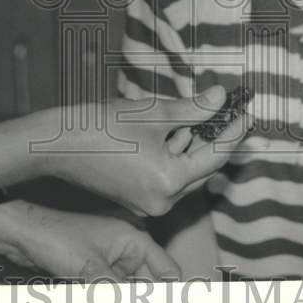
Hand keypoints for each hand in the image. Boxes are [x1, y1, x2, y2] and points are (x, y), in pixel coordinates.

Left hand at [0, 200, 180, 280]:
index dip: (172, 291)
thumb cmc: (55, 238)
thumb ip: (118, 293)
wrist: (21, 235)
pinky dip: (108, 297)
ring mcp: (109, 261)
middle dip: (146, 298)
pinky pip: (109, 293)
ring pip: (127, 291)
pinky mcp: (93, 272)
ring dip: (127, 297)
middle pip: (147, 284)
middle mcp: (125, 249)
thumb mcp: (92, 270)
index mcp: (132, 238)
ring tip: (113, 294)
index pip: (166, 268)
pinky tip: (95, 297)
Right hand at [32, 85, 251, 215]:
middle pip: (201, 168)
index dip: (234, 132)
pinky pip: (165, 176)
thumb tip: (221, 98)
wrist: (56, 143)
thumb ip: (194, 109)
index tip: (246, 111)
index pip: (215, 156)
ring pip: (183, 171)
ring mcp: (147, 204)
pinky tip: (167, 129)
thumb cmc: (102, 126)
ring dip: (190, 143)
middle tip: (226, 109)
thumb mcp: (154, 112)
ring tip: (190, 114)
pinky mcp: (134, 198)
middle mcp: (161, 202)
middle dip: (213, 137)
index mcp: (170, 183)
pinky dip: (171, 154)